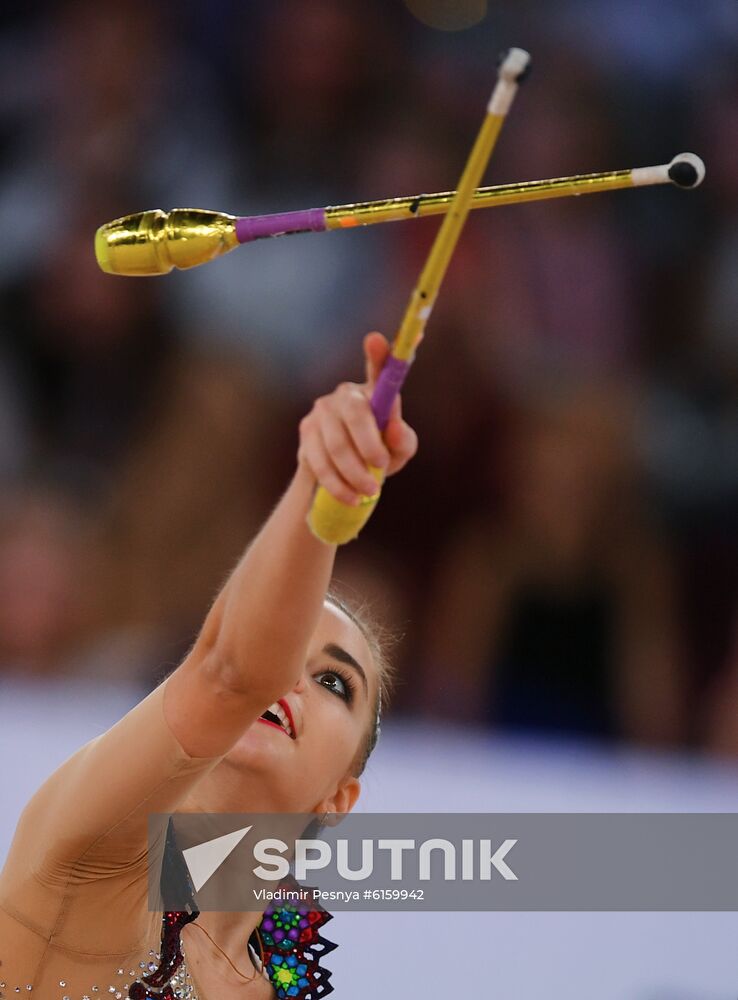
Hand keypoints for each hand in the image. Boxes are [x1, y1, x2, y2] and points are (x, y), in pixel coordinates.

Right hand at [298, 332, 417, 505]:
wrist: (341, 479)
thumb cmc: (377, 457)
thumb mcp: (398, 452)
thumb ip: (403, 440)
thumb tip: (393, 427)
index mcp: (373, 391)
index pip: (379, 368)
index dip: (379, 354)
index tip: (376, 339)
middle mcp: (345, 394)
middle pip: (355, 412)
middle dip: (370, 444)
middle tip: (382, 466)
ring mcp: (321, 412)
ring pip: (336, 443)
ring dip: (355, 472)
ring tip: (370, 491)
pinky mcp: (306, 434)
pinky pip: (319, 461)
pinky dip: (338, 484)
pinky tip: (352, 498)